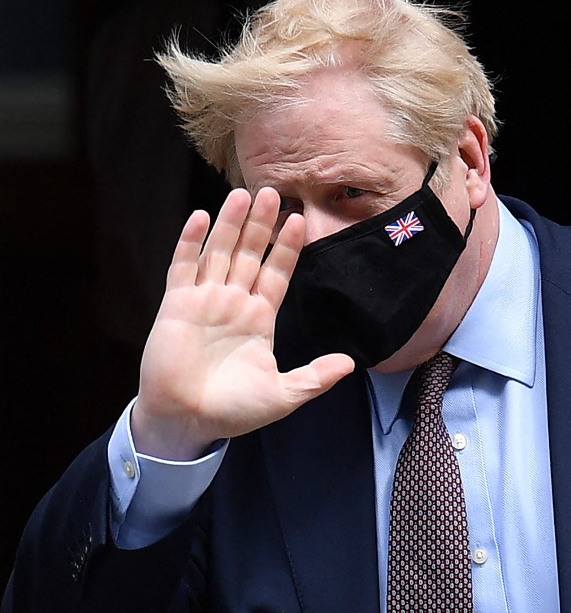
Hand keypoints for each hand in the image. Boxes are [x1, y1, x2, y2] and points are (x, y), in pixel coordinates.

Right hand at [132, 187, 354, 459]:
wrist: (188, 422)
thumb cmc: (234, 410)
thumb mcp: (283, 395)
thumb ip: (315, 377)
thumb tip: (351, 364)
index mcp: (260, 318)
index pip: (277, 273)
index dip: (288, 247)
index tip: (301, 220)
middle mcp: (234, 303)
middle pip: (251, 254)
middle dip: (262, 224)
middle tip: (273, 191)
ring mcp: (205, 300)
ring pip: (220, 252)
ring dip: (231, 224)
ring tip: (242, 193)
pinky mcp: (177, 305)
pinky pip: (184, 267)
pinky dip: (191, 242)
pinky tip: (201, 217)